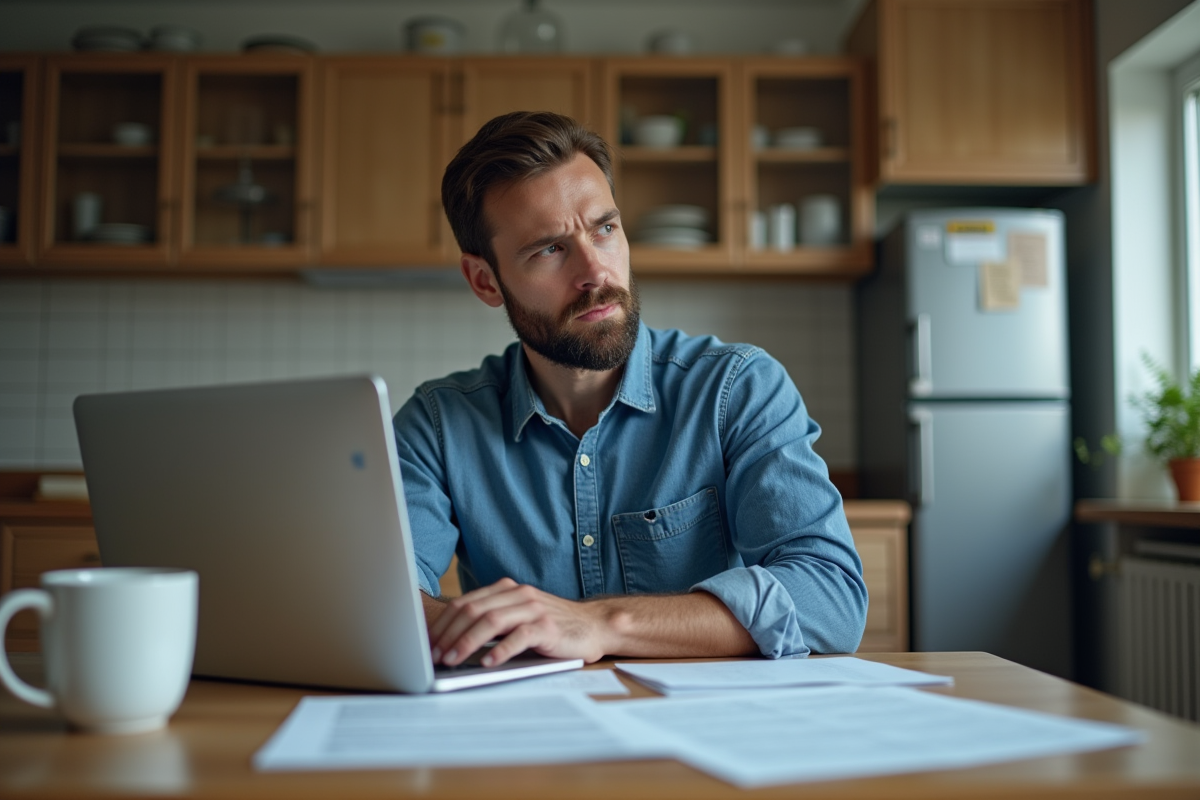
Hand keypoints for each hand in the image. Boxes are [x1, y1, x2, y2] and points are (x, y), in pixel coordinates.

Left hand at [427, 578, 609, 667]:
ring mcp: (534, 609)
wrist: (593, 627)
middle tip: (435, 656)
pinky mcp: (548, 626)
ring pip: (491, 621)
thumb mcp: (517, 619)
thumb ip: (492, 622)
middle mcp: (518, 594)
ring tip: (453, 660)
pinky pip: (519, 636)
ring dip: (467, 642)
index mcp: (507, 590)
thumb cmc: (551, 627)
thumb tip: (451, 641)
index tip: (429, 643)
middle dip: (449, 634)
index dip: (444, 623)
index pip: (465, 603)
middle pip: (473, 610)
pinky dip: (500, 650)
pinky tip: (487, 663)